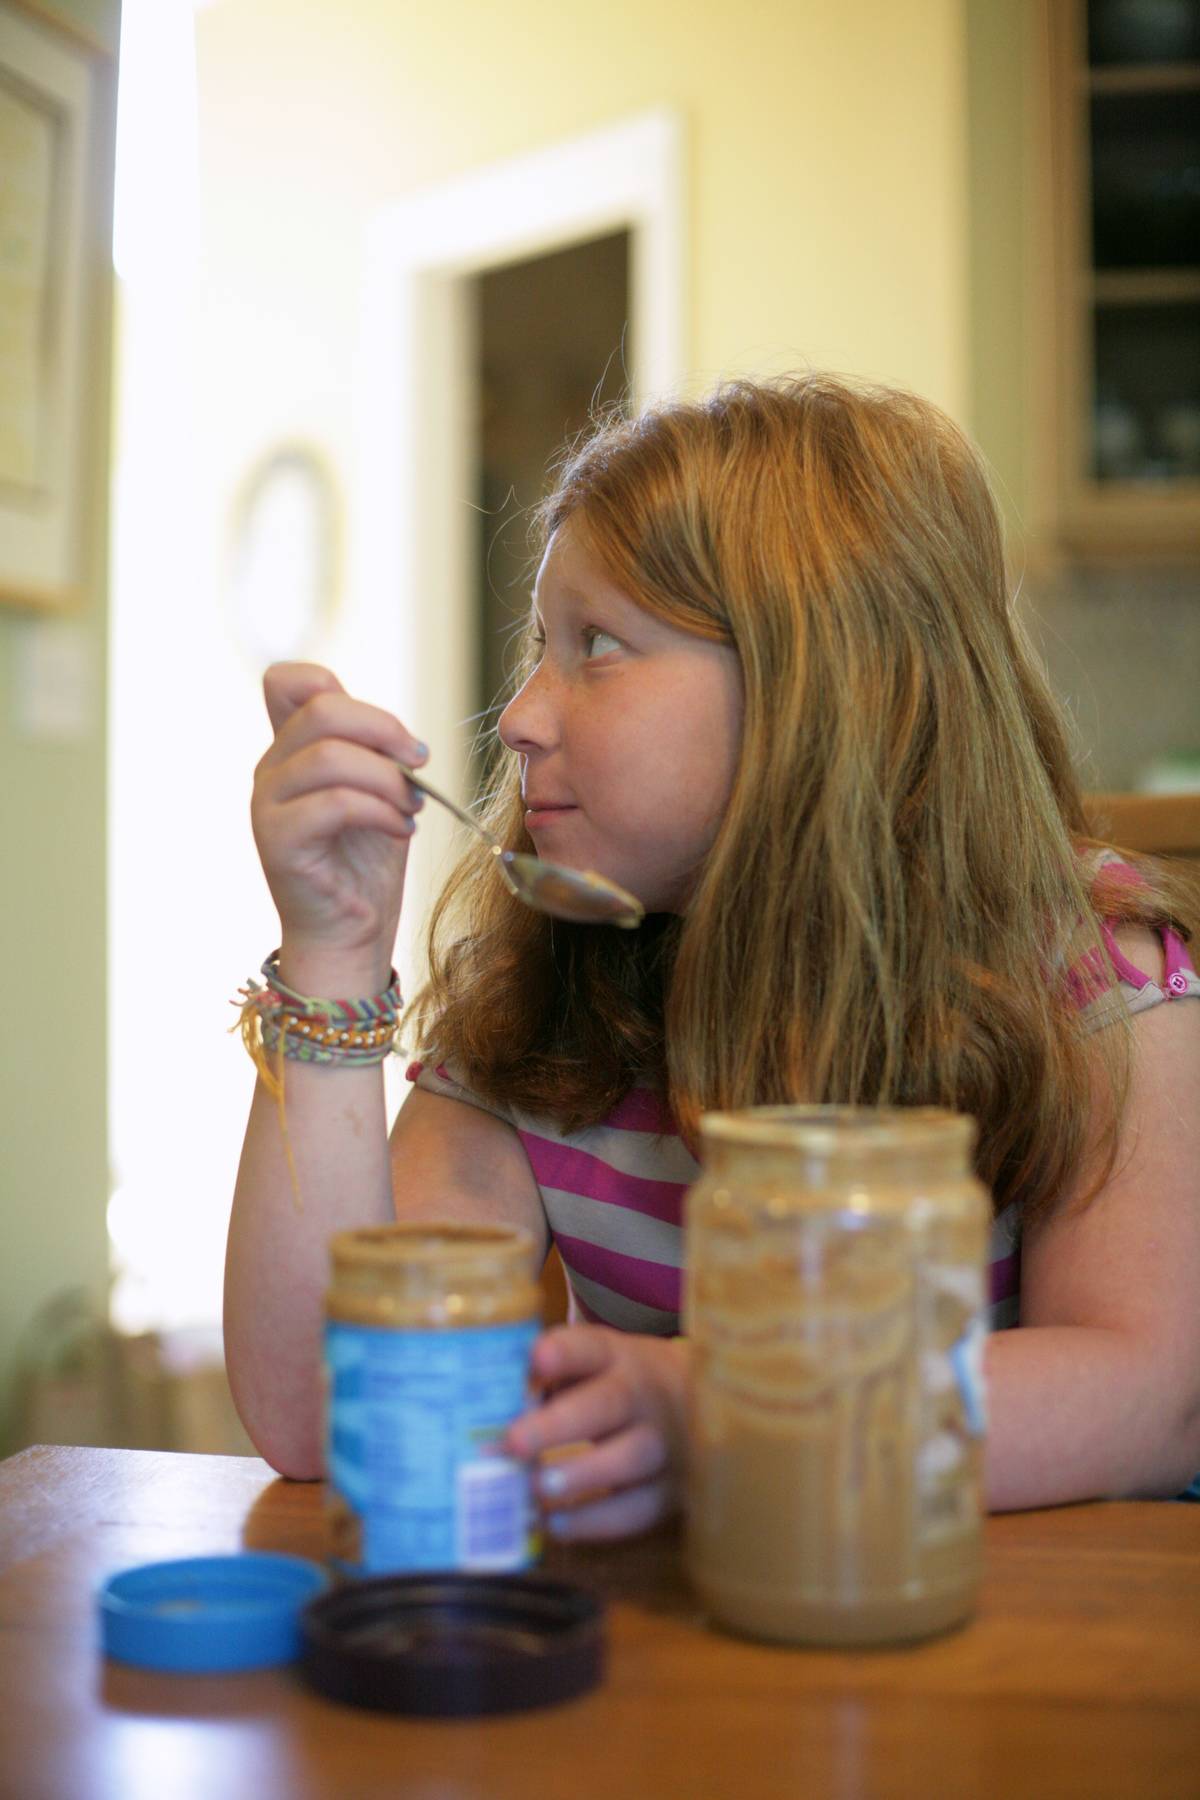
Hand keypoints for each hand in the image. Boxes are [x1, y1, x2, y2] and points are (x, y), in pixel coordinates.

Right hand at [251, 663, 427, 980]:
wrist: (351, 931)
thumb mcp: (375, 790)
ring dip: (388, 778)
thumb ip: (370, 752)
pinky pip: (334, 803)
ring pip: (329, 756)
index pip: (287, 681)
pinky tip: (403, 830)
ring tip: (413, 806)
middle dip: (384, 730)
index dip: (343, 692)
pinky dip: (381, 811)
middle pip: (320, 710)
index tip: (396, 738)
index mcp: (292, 748)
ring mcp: (267, 804)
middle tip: (420, 763)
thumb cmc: (366, 861)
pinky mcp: (277, 841)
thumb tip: (396, 734)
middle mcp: (271, 768)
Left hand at [503, 1325, 688, 1540]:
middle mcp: (645, 1395)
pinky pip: (639, 1508)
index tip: (536, 1359)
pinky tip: (556, 1524)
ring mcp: (665, 1442)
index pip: (591, 1347)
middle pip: (609, 1404)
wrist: (700, 1403)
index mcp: (618, 1357)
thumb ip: (546, 1382)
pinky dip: (597, 1521)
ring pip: (631, 1457)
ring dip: (581, 1475)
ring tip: (536, 1488)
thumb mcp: (593, 1367)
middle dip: (560, 1425)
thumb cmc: (618, 1385)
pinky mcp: (672, 1488)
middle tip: (515, 1443)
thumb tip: (487, 1412)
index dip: (565, 1352)